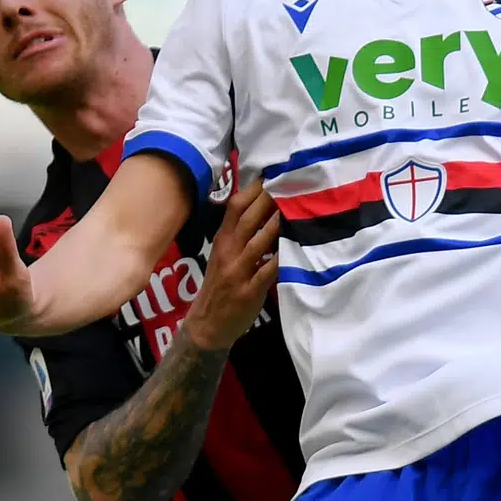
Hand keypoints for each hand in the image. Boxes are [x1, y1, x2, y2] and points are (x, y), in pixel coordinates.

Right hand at [183, 179, 280, 351]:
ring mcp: (237, 272)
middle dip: (265, 201)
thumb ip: (240, 234)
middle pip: (246, 220)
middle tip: (287, 183)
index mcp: (223, 240)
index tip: (271, 175)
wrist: (208, 325)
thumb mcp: (224, 255)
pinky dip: (278, 260)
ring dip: (273, 226)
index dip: (252, 190)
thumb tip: (265, 207)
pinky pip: (265, 273)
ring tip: (291, 209)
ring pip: (256, 244)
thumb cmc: (221, 285)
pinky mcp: (248, 292)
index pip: (234, 208)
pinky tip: (292, 249)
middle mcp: (228, 252)